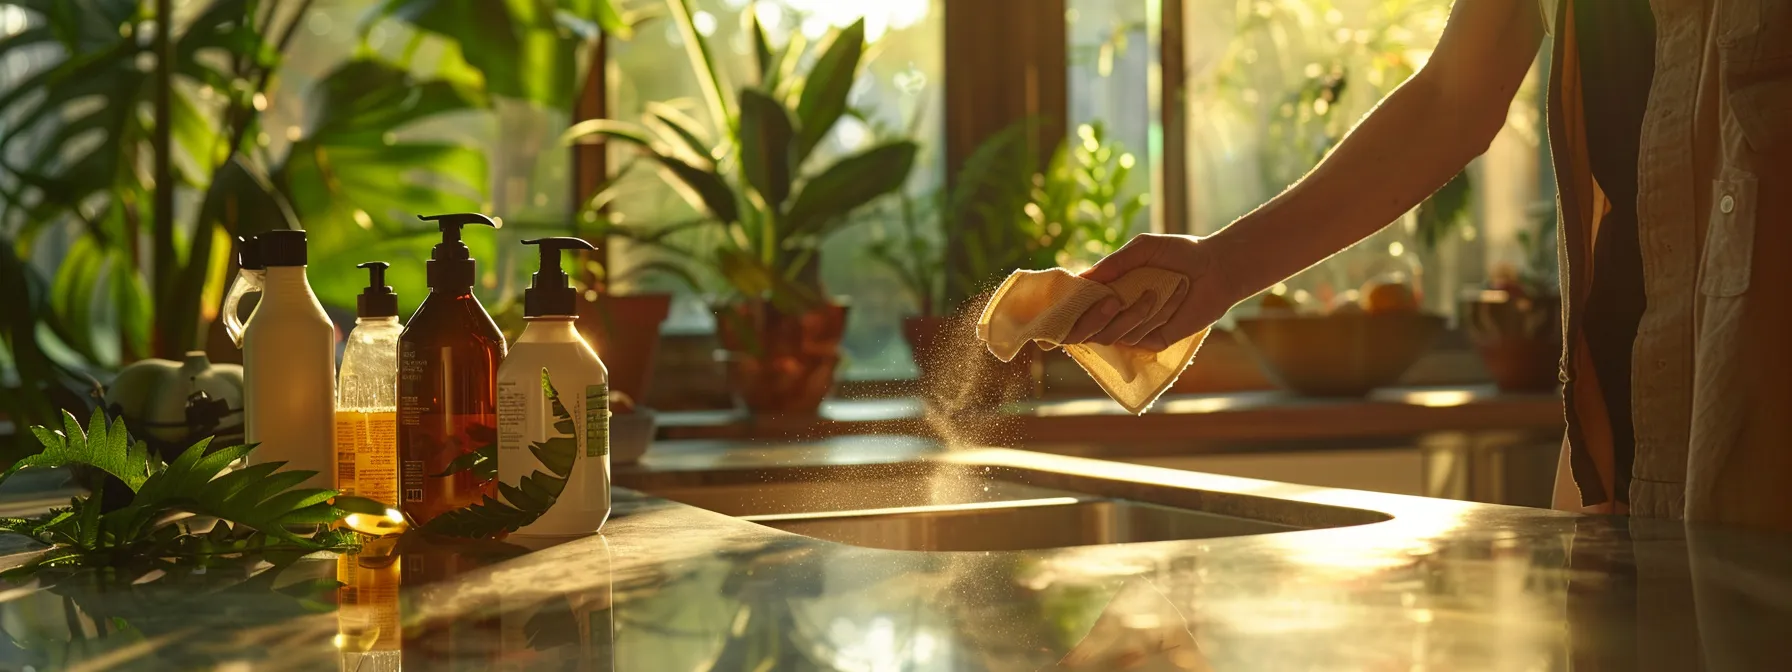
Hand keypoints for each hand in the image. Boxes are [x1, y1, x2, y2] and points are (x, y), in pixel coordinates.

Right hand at [1061, 233, 1247, 350]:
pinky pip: (1140, 338)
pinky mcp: (1155, 341)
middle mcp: (1117, 313)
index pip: (1076, 309)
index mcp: (1108, 291)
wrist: (1218, 267)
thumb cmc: (1179, 253)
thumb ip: (1113, 263)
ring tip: (1155, 291)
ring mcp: (1135, 329)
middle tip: (1111, 300)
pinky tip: (1176, 295)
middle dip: (1093, 319)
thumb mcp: (1142, 249)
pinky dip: (1156, 315)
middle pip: (1085, 332)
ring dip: (1133, 313)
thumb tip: (1082, 279)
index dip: (1067, 311)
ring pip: (1113, 336)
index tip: (1068, 302)